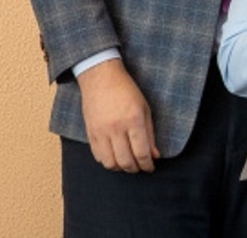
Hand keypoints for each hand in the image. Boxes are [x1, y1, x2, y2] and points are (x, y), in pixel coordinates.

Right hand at [76, 58, 160, 172]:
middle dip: (136, 169)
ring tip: (128, 164)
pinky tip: (115, 157)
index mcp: (134, 120)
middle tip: (141, 167)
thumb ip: (150, 133)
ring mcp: (101, 132)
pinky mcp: (90, 134)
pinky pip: (98, 157)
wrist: (101, 77)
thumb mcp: (145, 108)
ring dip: (121, 168)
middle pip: (126, 162)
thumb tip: (155, 155)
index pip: (141, 152)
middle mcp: (116, 128)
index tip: (151, 167)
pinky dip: (108, 162)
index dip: (148, 165)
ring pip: (110, 163)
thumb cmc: (126, 90)